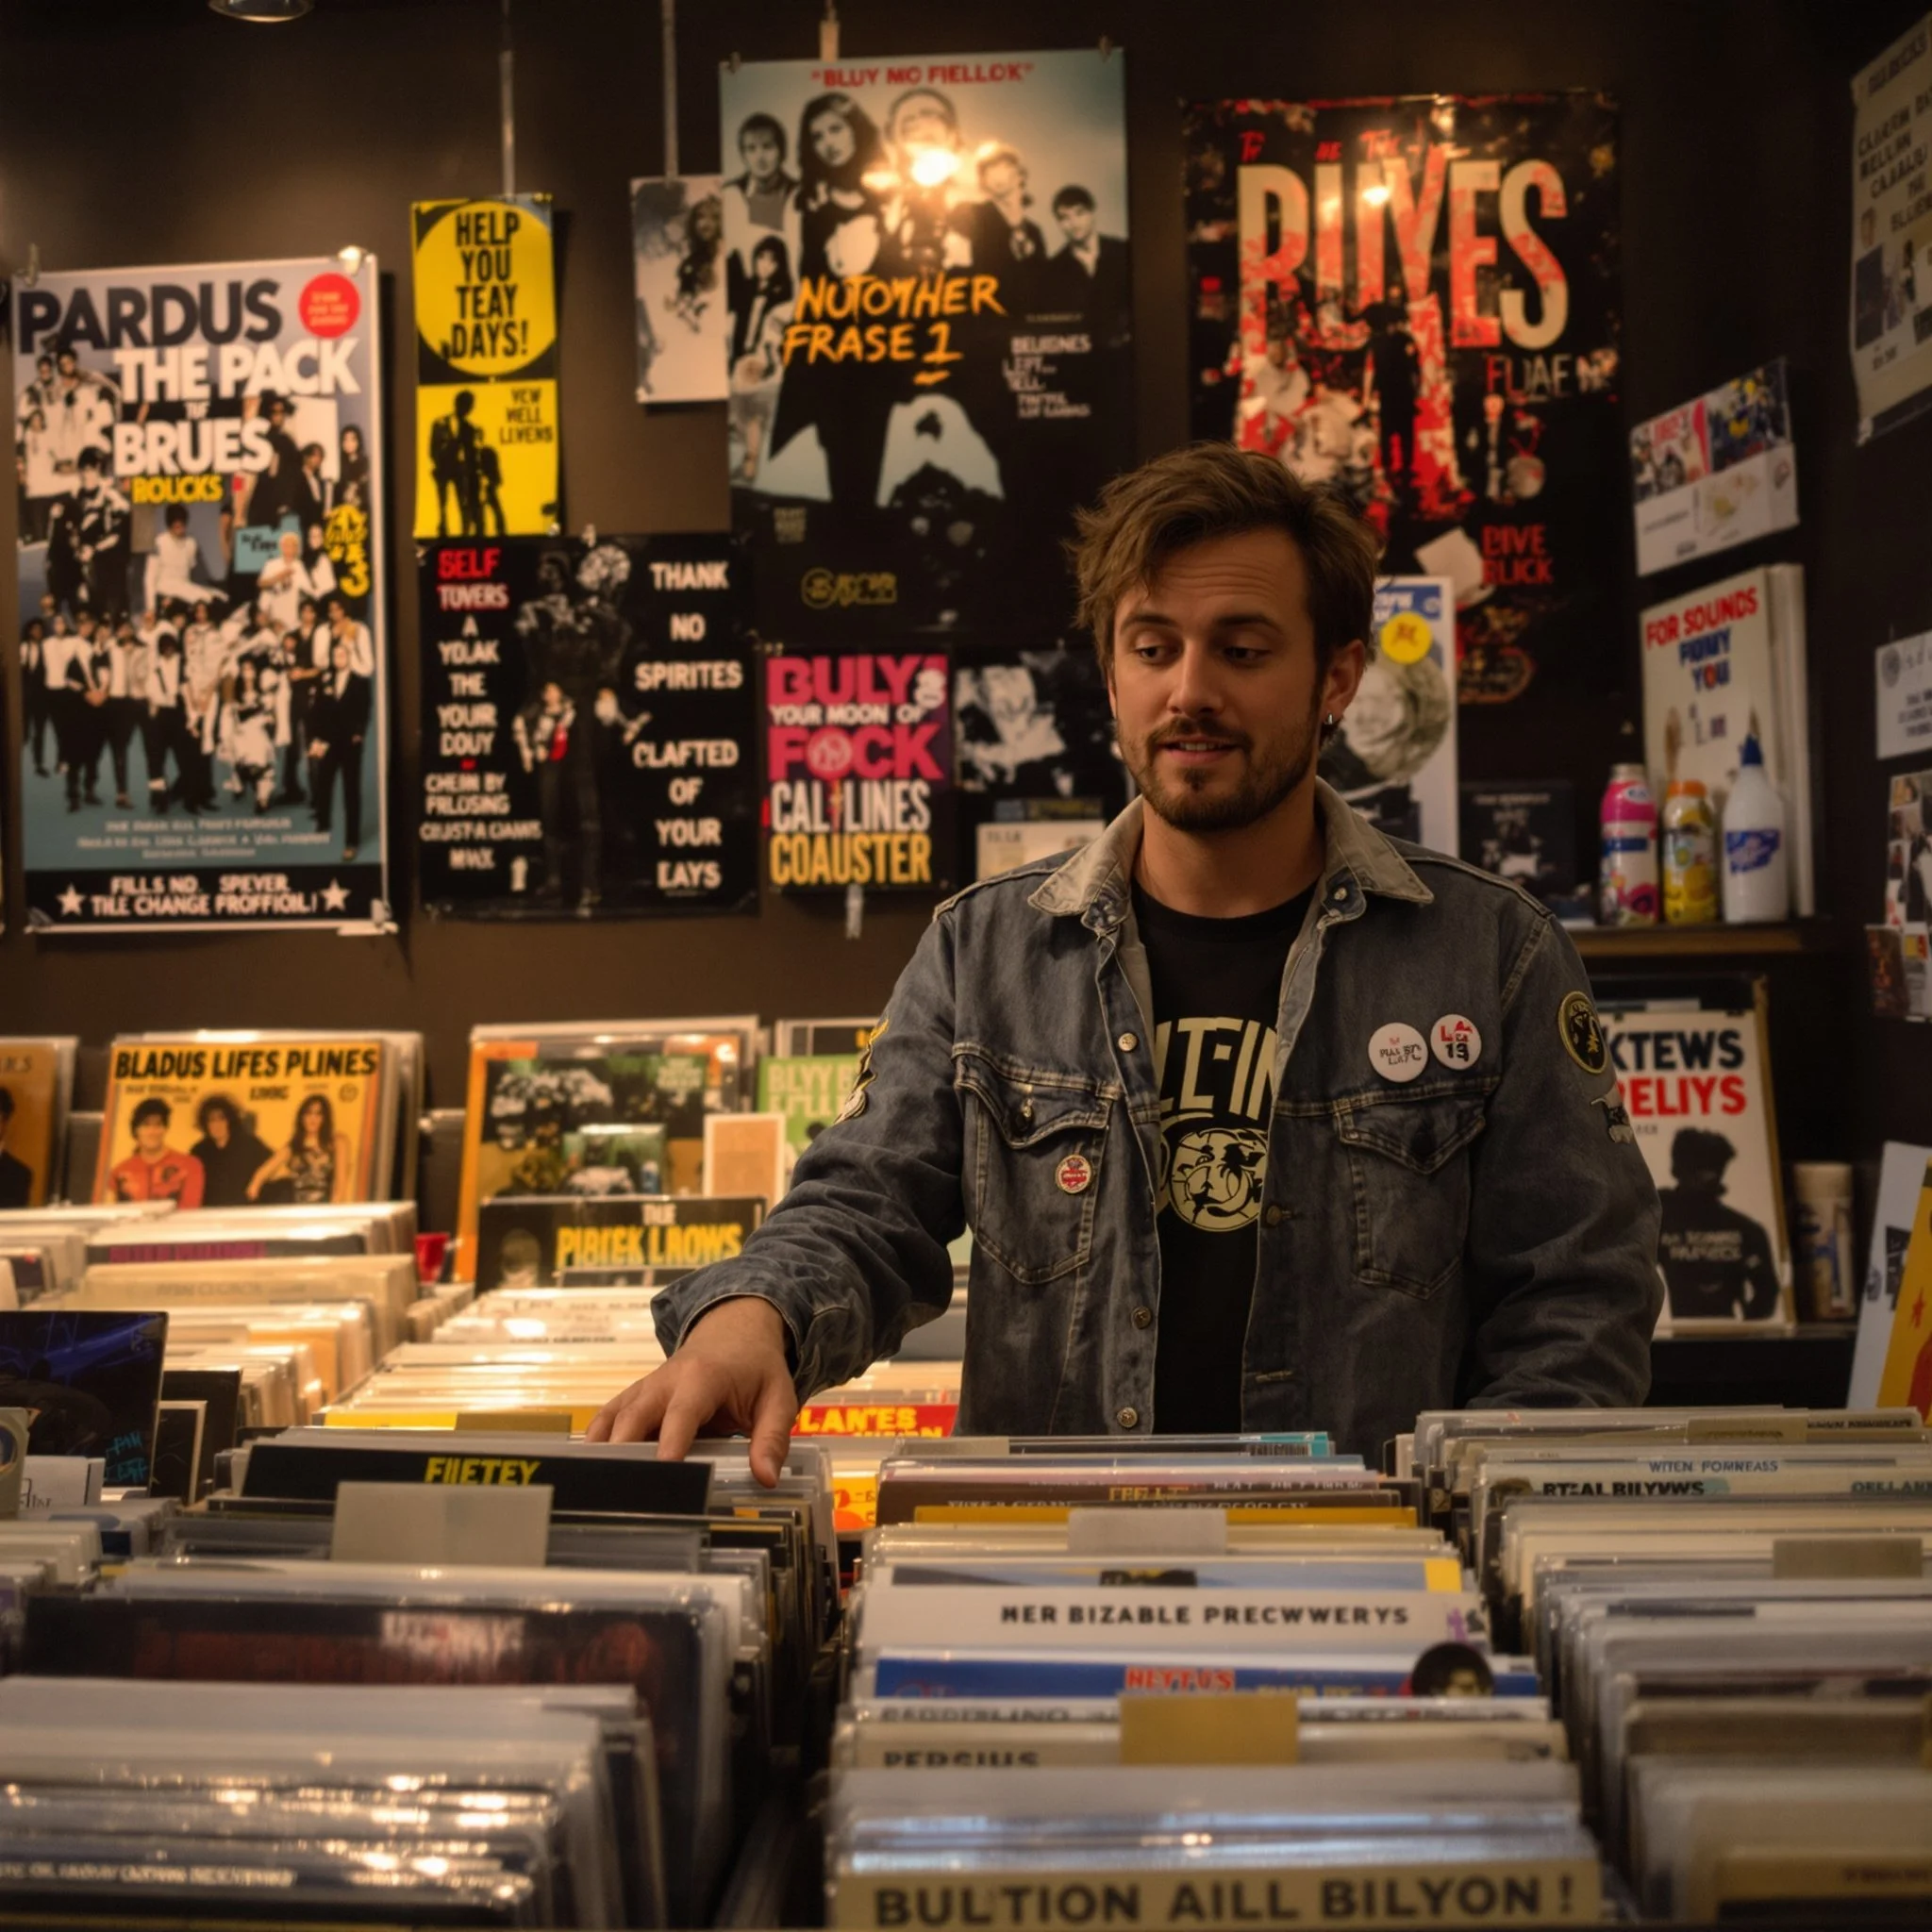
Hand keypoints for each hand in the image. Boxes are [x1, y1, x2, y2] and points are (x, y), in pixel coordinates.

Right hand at [585, 1295, 795, 1486]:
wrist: (734, 1331)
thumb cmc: (756, 1368)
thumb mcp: (778, 1398)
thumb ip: (772, 1438)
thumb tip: (766, 1478)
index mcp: (703, 1378)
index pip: (681, 1413)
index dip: (670, 1442)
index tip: (662, 1471)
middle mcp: (666, 1380)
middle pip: (635, 1416)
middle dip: (626, 1452)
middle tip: (623, 1495)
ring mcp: (646, 1387)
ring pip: (615, 1417)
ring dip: (604, 1449)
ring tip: (596, 1489)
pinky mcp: (635, 1395)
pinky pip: (609, 1416)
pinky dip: (598, 1439)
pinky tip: (589, 1468)